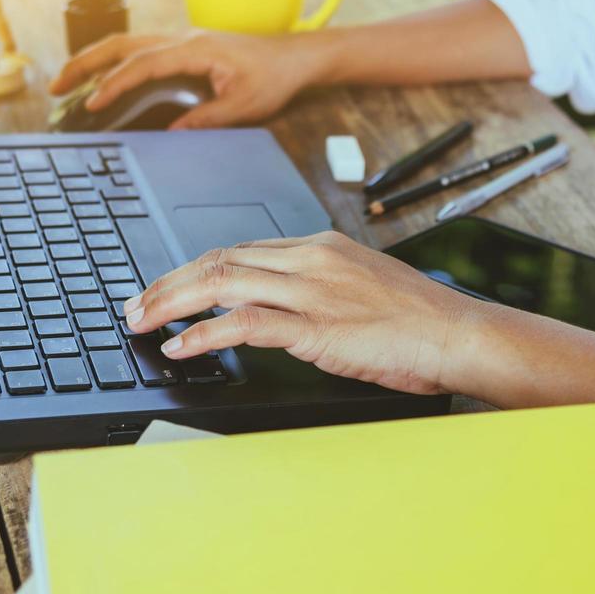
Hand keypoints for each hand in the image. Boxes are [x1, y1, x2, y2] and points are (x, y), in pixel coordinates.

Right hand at [48, 30, 327, 129]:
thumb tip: (170, 135)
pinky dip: (114, 63)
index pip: (143, 63)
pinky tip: (101, 81)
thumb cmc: (274, 77)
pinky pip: (140, 52)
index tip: (91, 104)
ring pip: (127, 44)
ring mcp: (181, 41)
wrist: (296, 58)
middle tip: (54, 87)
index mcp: (195, 49)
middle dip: (84, 64)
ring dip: (94, 60)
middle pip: (122, 44)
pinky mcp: (184, 49)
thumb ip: (206, 119)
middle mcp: (183, 39)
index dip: (114, 83)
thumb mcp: (244, 105)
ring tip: (65, 83)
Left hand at [123, 231, 490, 394]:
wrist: (458, 334)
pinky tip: (181, 346)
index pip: (238, 250)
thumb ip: (317, 293)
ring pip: (220, 284)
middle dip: (168, 283)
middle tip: (136, 304)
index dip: (193, 270)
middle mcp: (309, 259)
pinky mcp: (315, 325)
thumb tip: (277, 311)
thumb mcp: (361, 291)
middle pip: (218, 260)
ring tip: (142, 322)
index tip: (167, 288)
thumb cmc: (418, 322)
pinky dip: (204, 335)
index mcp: (319, 247)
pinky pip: (244, 324)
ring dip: (171, 304)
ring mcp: (311, 290)